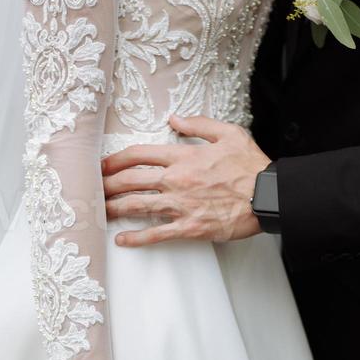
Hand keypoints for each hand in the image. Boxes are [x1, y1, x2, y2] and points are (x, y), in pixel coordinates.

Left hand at [102, 115, 270, 246]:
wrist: (267, 196)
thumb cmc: (250, 166)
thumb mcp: (227, 133)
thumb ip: (197, 124)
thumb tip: (174, 119)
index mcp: (183, 156)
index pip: (138, 155)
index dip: (115, 160)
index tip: (102, 166)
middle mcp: (176, 180)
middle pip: (130, 180)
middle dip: (107, 185)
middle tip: (92, 190)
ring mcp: (180, 205)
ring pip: (137, 206)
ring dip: (114, 209)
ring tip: (98, 212)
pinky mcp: (189, 228)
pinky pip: (156, 234)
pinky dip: (137, 238)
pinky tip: (122, 240)